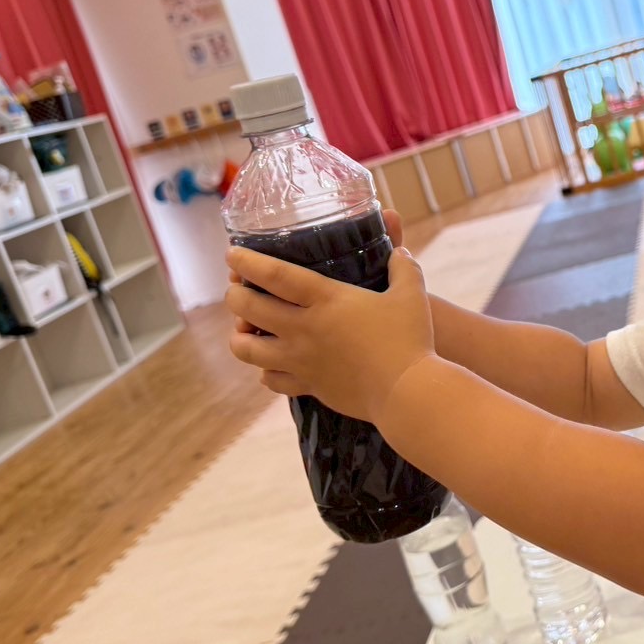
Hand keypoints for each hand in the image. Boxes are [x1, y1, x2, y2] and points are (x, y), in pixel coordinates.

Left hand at [224, 237, 433, 422]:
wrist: (406, 393)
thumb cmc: (410, 339)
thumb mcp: (412, 294)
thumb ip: (403, 267)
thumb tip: (399, 250)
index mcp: (325, 299)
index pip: (274, 274)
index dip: (247, 262)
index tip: (231, 253)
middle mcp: (304, 328)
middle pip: (248, 308)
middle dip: (234, 297)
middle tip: (236, 290)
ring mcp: (301, 360)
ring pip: (247, 350)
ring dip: (240, 337)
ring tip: (245, 331)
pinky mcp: (308, 386)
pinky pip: (271, 380)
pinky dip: (266, 371)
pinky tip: (272, 365)